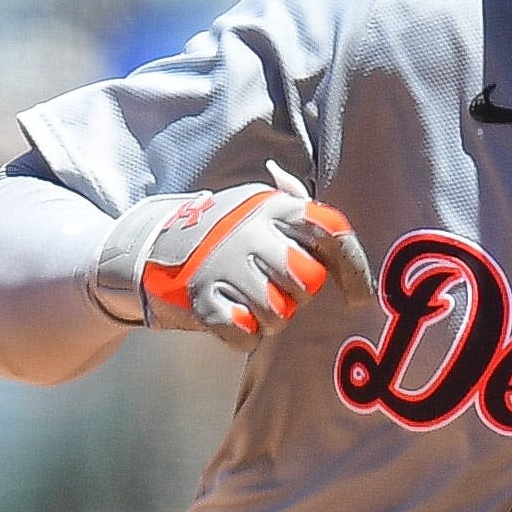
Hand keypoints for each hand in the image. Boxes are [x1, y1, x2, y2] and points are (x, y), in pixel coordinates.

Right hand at [92, 163, 368, 340]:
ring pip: (278, 315)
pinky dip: (242, 337)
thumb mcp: (255, 205)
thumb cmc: (222, 231)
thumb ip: (290, 197)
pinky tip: (232, 318)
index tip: (359, 299)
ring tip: (249, 302)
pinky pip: (244, 336)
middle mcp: (251, 232)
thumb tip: (287, 174)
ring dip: (269, 320)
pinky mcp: (202, 299)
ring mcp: (224, 265)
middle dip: (297, 297)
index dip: (354, 270)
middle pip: (308, 283)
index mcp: (273, 207)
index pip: (331, 233)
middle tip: (277, 291)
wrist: (152, 246)